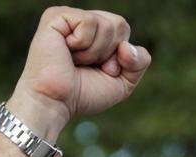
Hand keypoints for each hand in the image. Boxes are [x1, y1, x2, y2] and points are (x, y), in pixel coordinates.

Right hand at [8, 7, 151, 138]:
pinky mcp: (56, 16)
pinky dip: (83, 43)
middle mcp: (83, 23)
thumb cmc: (84, 94)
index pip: (125, 31)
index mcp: (97, 34)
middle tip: (88, 65)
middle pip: (120, 24)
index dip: (122, 57)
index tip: (103, 71)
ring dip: (95, 52)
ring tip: (75, 60)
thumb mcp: (123, 82)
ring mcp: (69, 18)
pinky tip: (67, 51)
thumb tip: (126, 45)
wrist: (57, 102)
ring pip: (107, 24)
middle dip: (110, 53)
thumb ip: (139, 62)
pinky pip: (89, 21)